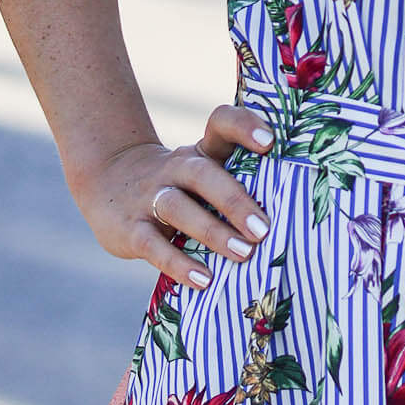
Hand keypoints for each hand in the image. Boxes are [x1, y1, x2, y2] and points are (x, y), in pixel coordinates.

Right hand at [72, 105, 274, 288]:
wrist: (107, 182)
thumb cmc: (179, 185)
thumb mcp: (203, 172)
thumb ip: (239, 184)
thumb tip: (296, 217)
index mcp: (201, 152)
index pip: (220, 124)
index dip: (244, 127)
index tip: (270, 142)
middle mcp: (176, 169)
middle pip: (204, 175)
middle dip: (235, 201)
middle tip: (264, 229)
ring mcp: (150, 197)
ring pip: (179, 209)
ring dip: (213, 232)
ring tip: (244, 254)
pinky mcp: (131, 230)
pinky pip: (154, 246)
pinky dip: (180, 263)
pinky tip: (205, 280)